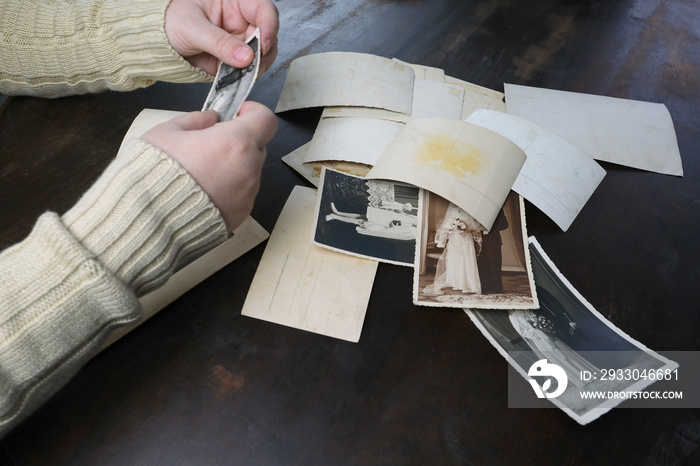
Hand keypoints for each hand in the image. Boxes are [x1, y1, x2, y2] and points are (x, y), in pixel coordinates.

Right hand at [141, 103, 277, 230]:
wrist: (149, 219)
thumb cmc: (157, 172)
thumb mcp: (167, 132)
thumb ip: (195, 120)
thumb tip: (212, 119)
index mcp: (236, 143)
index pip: (265, 120)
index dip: (254, 112)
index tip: (238, 113)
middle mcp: (249, 169)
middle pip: (257, 147)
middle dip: (239, 141)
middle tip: (211, 145)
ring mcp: (247, 195)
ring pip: (248, 172)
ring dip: (233, 167)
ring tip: (201, 173)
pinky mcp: (241, 215)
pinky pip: (241, 194)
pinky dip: (228, 189)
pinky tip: (202, 193)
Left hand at [165, 0, 278, 75]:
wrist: (155, 41)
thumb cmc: (170, 20)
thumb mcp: (192, 28)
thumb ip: (219, 43)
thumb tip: (245, 57)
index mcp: (234, 2)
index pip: (264, 10)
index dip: (269, 27)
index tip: (262, 45)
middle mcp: (241, 21)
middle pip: (268, 36)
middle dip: (263, 53)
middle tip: (251, 64)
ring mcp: (240, 42)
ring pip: (262, 56)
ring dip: (255, 67)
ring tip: (239, 72)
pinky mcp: (234, 60)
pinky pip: (247, 70)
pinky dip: (244, 77)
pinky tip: (234, 78)